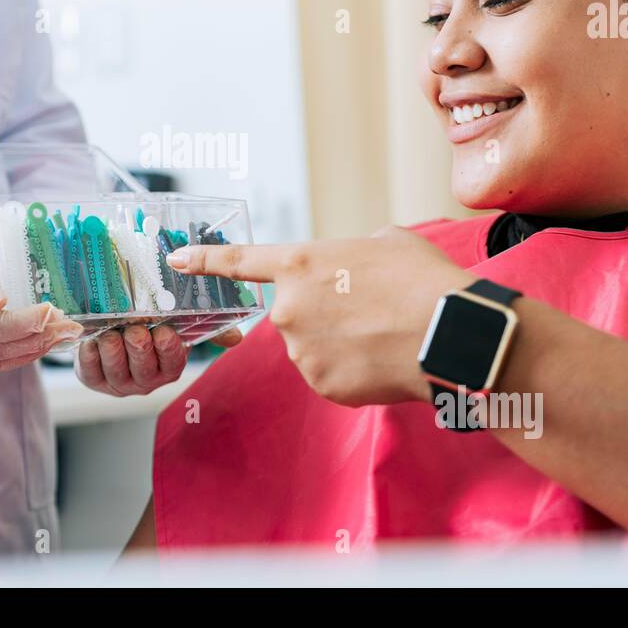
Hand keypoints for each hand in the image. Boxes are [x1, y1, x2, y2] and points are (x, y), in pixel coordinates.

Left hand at [75, 324, 242, 395]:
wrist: (108, 329)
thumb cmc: (147, 326)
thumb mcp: (176, 326)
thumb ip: (204, 329)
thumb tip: (236, 338)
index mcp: (168, 368)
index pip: (172, 363)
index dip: (168, 349)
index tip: (165, 332)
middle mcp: (144, 380)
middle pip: (143, 368)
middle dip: (139, 348)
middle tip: (135, 330)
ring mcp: (118, 382)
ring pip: (116, 370)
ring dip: (113, 350)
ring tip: (111, 333)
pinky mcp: (92, 379)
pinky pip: (90, 371)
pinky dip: (90, 354)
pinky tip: (91, 339)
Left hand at [166, 227, 469, 406]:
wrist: (450, 333)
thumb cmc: (423, 280)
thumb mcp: (385, 242)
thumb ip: (351, 252)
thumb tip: (354, 269)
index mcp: (300, 264)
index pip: (239, 262)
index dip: (205, 260)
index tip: (176, 259)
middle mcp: (289, 309)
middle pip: (294, 313)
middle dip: (323, 313)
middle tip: (368, 311)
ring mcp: (302, 352)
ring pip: (313, 347)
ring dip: (340, 344)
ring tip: (383, 334)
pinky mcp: (322, 386)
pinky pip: (330, 376)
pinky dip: (353, 372)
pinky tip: (383, 360)